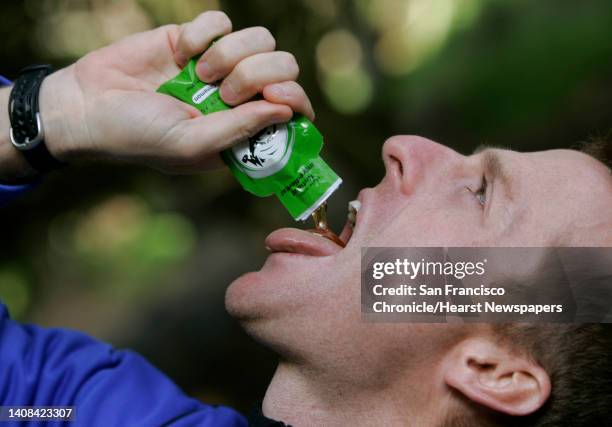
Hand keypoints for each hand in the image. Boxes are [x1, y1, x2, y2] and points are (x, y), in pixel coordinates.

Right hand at [39, 11, 313, 172]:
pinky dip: (202, 33)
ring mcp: (220, 66)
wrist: (88, 104)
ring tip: (198, 73)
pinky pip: (221, 21)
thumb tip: (287, 110)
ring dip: (231, 53)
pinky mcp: (196, 40)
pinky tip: (180, 52)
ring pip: (261, 40)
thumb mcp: (191, 144)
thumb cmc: (138, 135)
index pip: (293, 110)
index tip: (275, 96)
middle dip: (259, 74)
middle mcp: (238, 97)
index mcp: (243, 129)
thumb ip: (240, 130)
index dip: (295, 99)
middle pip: (285, 67)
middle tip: (226, 92)